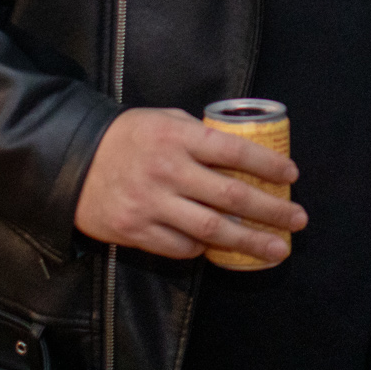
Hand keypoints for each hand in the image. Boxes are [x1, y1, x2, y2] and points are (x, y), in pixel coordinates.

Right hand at [74, 108, 306, 262]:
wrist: (72, 161)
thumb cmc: (128, 137)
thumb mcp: (164, 121)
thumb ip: (199, 136)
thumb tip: (241, 154)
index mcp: (178, 137)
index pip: (234, 152)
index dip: (268, 164)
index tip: (292, 175)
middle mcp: (168, 171)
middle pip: (231, 197)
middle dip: (272, 210)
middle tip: (298, 220)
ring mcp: (151, 204)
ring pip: (212, 230)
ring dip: (250, 241)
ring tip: (277, 249)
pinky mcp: (136, 231)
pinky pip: (182, 247)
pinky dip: (205, 248)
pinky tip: (222, 247)